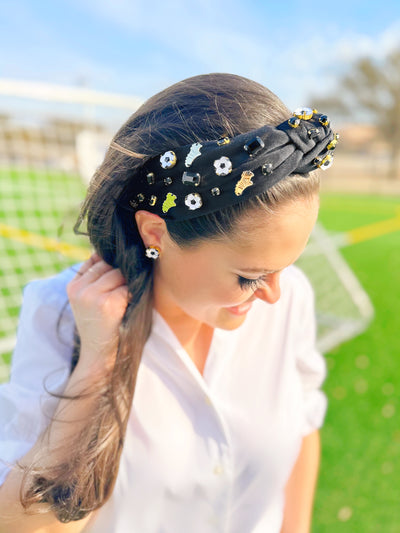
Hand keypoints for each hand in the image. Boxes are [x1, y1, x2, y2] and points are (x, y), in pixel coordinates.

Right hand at [67, 254, 129, 372]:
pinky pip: (128, 287)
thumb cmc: (105, 329)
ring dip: (129, 284)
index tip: (120, 276)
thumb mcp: (92, 301)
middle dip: (122, 273)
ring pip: (119, 273)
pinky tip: (130, 308)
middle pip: (109, 264)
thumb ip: (99, 279)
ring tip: (127, 301)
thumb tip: (120, 255)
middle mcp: (79, 288)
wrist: (102, 358)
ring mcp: (91, 295)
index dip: (111, 264)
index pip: (96, 259)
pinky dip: (134, 295)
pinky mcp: (107, 303)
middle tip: (126, 292)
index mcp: (73, 286)